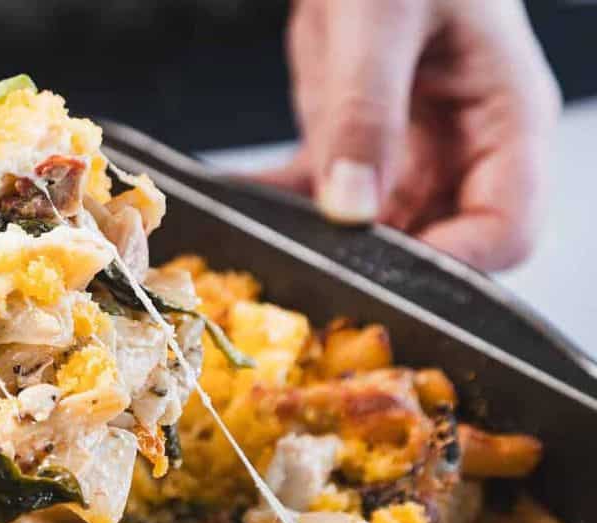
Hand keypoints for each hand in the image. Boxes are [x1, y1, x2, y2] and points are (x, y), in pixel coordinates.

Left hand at [258, 0, 560, 270]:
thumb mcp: (381, 22)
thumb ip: (366, 113)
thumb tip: (350, 207)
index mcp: (504, 119)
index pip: (505, 229)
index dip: (453, 266)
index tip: (385, 278)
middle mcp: (461, 147)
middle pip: (436, 245)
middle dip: (377, 270)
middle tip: (309, 278)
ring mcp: (406, 152)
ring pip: (374, 233)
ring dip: (320, 246)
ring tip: (263, 250)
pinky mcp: (352, 146)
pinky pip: (318, 196)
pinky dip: (277, 206)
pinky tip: (236, 205)